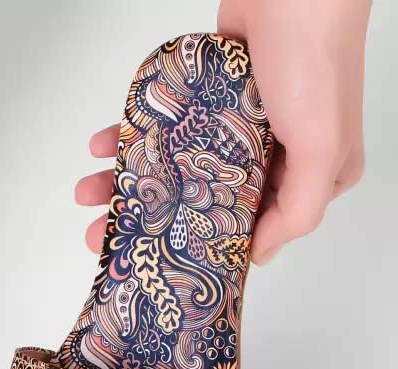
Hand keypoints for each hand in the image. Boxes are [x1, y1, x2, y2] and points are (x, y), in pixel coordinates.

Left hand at [76, 0, 370, 263]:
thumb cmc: (316, 62)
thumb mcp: (323, 150)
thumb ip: (297, 210)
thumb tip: (259, 255)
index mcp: (304, 176)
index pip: (246, 227)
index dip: (196, 247)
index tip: (153, 260)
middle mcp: (268, 155)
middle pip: (198, 200)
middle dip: (147, 219)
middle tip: (104, 235)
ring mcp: (234, 126)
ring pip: (173, 165)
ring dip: (127, 180)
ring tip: (89, 193)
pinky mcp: (207, 97)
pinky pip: (163, 127)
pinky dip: (130, 136)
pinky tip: (103, 148)